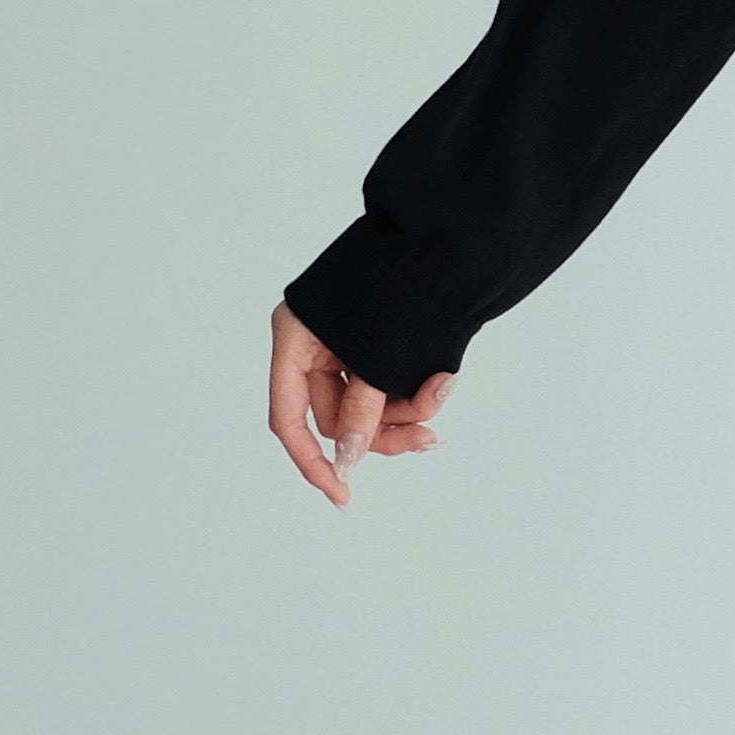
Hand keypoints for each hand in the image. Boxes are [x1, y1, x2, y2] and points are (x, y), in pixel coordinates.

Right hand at [269, 301, 454, 506]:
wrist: (443, 240)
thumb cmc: (401, 285)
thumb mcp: (375, 355)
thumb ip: (361, 409)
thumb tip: (347, 460)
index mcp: (295, 340)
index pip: (290, 418)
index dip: (312, 460)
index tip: (342, 494)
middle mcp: (315, 346)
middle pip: (338, 418)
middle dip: (382, 430)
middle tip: (426, 438)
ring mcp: (346, 347)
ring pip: (367, 407)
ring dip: (405, 412)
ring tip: (440, 393)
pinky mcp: (377, 348)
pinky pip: (386, 388)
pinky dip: (413, 392)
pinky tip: (442, 381)